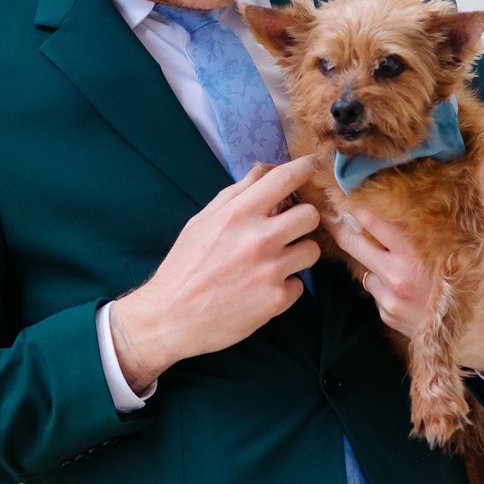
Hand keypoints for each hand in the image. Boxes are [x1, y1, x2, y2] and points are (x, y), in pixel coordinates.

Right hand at [109, 152, 321, 384]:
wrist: (171, 317)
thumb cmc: (184, 266)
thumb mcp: (201, 221)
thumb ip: (234, 195)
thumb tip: (261, 172)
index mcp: (237, 214)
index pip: (284, 179)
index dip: (305, 168)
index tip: (312, 166)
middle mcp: (258, 239)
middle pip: (310, 215)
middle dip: (303, 219)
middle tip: (289, 228)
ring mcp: (270, 270)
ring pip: (311, 250)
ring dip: (297, 254)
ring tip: (274, 262)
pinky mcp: (276, 300)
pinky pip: (298, 285)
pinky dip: (285, 286)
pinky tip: (263, 289)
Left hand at [319, 156, 483, 376]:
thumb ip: (481, 201)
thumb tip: (480, 162)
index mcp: (415, 256)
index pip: (371, 221)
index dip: (355, 202)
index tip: (342, 185)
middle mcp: (396, 279)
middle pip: (351, 242)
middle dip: (338, 222)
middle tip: (327, 203)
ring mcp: (389, 300)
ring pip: (362, 265)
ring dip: (365, 252)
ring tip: (371, 238)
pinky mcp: (387, 315)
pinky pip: (373, 287)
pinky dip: (380, 277)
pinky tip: (398, 273)